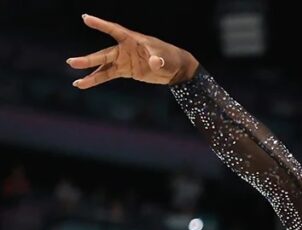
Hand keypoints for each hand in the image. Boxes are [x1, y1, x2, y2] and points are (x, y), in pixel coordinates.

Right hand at [67, 14, 198, 88]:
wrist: (174, 68)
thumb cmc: (170, 57)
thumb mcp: (165, 58)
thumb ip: (158, 59)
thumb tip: (155, 62)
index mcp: (133, 40)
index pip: (114, 30)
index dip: (101, 25)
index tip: (85, 18)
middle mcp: (124, 49)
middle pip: (104, 54)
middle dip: (89, 59)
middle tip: (71, 62)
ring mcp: (123, 60)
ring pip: (103, 66)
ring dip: (90, 73)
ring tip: (76, 82)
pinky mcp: (125, 70)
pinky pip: (107, 75)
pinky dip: (96, 79)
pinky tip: (83, 84)